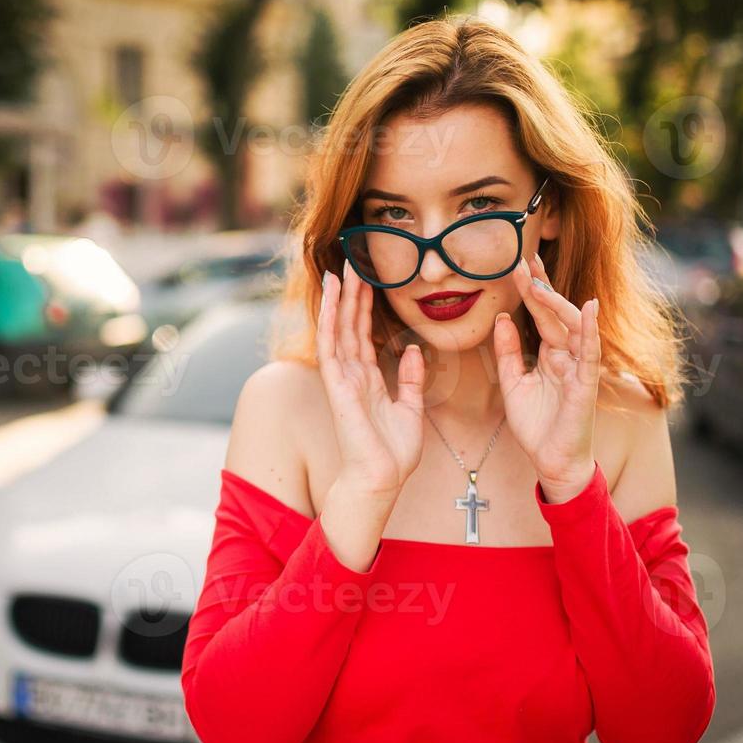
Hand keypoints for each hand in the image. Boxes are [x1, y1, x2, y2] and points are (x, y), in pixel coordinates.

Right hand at [317, 264, 424, 501]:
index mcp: (368, 381)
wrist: (381, 480)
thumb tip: (411, 351)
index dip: (365, 307)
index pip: (364, 335)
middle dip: (352, 294)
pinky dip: (331, 318)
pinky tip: (333, 295)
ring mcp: (342, 379)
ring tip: (342, 269)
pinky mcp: (337, 386)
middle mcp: (352, 376)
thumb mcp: (411, 409)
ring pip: (338, 329)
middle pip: (350, 326)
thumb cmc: (393, 455)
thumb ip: (410, 380)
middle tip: (354, 261)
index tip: (368, 280)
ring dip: (340, 299)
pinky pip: (332, 345)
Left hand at [492, 254, 599, 502]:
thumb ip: (507, 352)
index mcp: (551, 354)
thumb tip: (501, 318)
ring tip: (537, 281)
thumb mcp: (512, 383)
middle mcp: (568, 355)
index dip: (530, 290)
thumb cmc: (536, 425)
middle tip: (525, 259)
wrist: (551, 461)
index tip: (516, 265)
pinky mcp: (586, 384)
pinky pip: (590, 352)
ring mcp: (579, 367)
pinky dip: (590, 329)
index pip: (541, 315)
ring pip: (573, 326)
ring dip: (556, 302)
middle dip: (541, 286)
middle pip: (556, 313)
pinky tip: (588, 307)